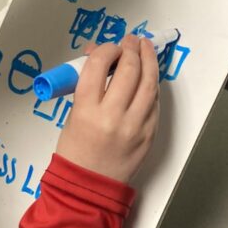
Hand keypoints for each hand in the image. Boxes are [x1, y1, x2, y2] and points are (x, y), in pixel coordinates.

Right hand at [55, 34, 159, 183]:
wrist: (90, 186)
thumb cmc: (76, 151)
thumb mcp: (72, 115)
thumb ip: (88, 85)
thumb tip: (101, 56)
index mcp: (86, 110)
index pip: (99, 65)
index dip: (106, 49)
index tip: (109, 46)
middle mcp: (112, 117)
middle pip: (129, 70)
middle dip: (131, 49)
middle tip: (130, 41)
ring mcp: (134, 126)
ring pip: (149, 84)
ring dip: (149, 61)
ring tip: (145, 48)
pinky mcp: (149, 134)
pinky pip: (154, 103)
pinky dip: (152, 86)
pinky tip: (149, 76)